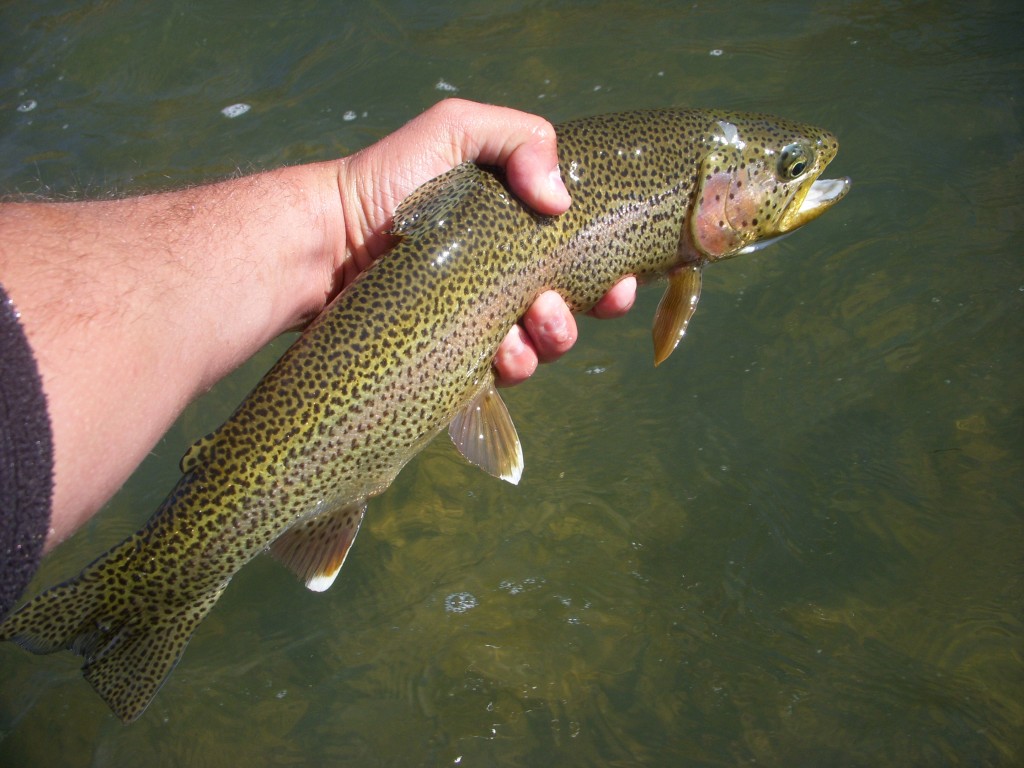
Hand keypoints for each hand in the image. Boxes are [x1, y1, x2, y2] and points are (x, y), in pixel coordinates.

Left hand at [336, 99, 635, 385]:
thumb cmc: (388, 181)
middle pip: (575, 308)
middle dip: (587, 312)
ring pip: (545, 346)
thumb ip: (520, 139)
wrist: (329, 239)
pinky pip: (504, 373)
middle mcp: (507, 278)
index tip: (621, 279)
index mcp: (518, 232)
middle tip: (557, 302)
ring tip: (534, 319)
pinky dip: (515, 364)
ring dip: (554, 339)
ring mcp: (483, 321)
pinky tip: (503, 350)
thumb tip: (559, 201)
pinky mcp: (458, 356)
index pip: (583, 258)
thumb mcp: (455, 130)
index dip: (612, 274)